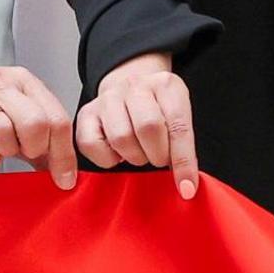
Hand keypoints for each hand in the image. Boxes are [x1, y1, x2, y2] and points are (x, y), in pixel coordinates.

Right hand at [0, 53, 77, 187]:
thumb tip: (60, 167)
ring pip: (4, 132)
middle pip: (35, 125)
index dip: (64, 154)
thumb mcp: (8, 111)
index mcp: (20, 82)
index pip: (56, 118)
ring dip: (5, 151)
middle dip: (34, 150)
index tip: (64, 179)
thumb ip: (35, 134)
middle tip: (22, 156)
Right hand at [79, 53, 199, 196]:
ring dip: (134, 156)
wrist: (130, 84)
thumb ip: (182, 144)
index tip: (187, 188)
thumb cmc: (158, 108)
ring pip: (121, 138)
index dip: (183, 161)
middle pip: (148, 128)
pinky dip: (107, 159)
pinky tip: (118, 152)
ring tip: (139, 152)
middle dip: (157, 155)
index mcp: (165, 86)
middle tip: (159, 158)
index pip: (178, 126)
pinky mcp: (86, 113)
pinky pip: (91, 145)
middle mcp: (135, 87)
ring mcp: (108, 98)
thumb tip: (186, 183)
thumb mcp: (178, 115)